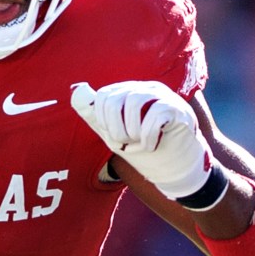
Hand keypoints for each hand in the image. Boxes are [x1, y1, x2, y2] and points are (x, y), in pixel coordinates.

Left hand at [69, 80, 209, 198]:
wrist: (175, 166)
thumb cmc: (144, 148)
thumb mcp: (115, 135)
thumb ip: (96, 116)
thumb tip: (76, 93)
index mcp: (129, 93)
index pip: (105, 95)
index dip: (102, 119)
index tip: (111, 136)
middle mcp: (146, 89)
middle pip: (117, 97)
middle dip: (114, 127)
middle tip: (124, 142)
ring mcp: (164, 96)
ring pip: (136, 101)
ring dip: (132, 130)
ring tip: (138, 143)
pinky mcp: (178, 108)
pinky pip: (157, 113)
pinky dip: (148, 136)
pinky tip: (151, 146)